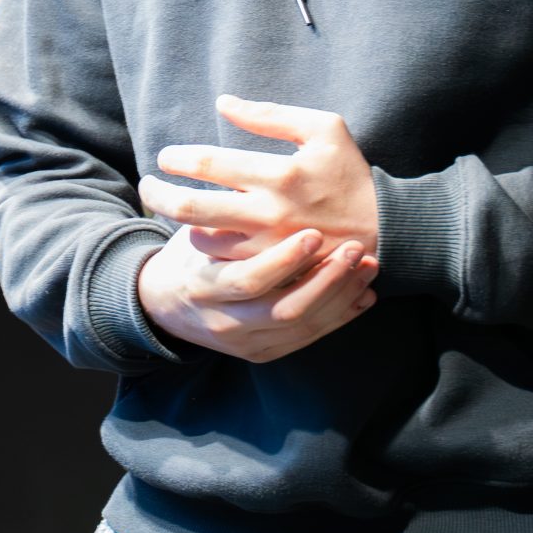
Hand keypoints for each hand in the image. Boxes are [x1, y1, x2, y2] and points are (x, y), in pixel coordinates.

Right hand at [136, 226, 377, 362]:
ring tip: (368, 266)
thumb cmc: (190, 254)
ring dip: (340, 296)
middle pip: (285, 308)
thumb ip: (224, 217)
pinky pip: (306, 339)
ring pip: (303, 325)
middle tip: (356, 249)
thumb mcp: (195, 233)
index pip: (250, 280)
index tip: (315, 232)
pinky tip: (363, 294)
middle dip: (326, 279)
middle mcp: (225, 322)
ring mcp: (245, 343)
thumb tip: (257, 179)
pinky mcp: (261, 354)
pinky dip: (339, 317)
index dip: (286, 260)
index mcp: (205, 286)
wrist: (164, 303)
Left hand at [137, 95, 380, 263]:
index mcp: (278, 173)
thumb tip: (222, 103)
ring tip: (175, 210)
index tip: (166, 157)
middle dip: (157, 195)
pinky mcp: (274, 273)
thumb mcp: (323, 129)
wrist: (387, 230)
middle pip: (190, 207)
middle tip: (146, 187)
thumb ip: (270, 115)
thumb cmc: (350, 173)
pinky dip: (207, 252)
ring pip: (202, 241)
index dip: (176, 158)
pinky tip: (202, 236)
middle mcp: (268, 213)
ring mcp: (268, 248)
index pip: (207, 163)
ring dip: (181, 225)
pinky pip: (225, 266)